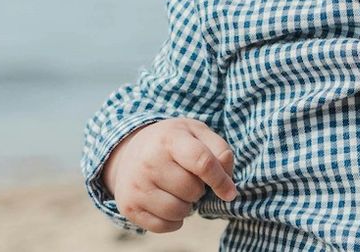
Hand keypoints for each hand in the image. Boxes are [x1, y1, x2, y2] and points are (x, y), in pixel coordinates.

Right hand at [102, 118, 237, 232]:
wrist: (130, 150)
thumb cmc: (173, 142)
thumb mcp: (197, 133)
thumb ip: (220, 150)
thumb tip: (227, 182)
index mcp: (170, 138)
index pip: (202, 162)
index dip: (220, 180)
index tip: (230, 192)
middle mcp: (149, 161)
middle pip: (191, 190)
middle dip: (199, 189)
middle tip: (190, 179)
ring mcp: (136, 185)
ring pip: (178, 211)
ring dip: (187, 206)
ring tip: (180, 191)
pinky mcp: (129, 206)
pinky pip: (163, 226)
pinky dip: (174, 221)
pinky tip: (170, 204)